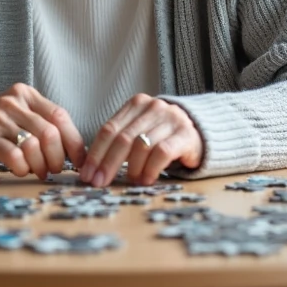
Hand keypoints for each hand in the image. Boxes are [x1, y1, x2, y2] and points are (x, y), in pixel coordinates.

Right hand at [0, 83, 85, 178]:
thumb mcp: (18, 111)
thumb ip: (42, 121)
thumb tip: (73, 149)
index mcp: (27, 95)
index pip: (60, 116)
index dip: (74, 141)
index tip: (80, 160)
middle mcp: (14, 103)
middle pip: (50, 133)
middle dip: (58, 158)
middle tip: (54, 169)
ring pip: (34, 146)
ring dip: (41, 166)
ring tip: (38, 171)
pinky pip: (14, 156)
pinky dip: (23, 168)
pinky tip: (21, 170)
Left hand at [80, 94, 202, 186]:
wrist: (200, 134)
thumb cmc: (163, 136)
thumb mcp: (140, 131)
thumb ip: (120, 141)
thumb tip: (92, 167)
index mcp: (136, 104)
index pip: (109, 129)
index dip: (95, 153)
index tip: (86, 174)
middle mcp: (153, 107)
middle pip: (122, 138)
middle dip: (107, 164)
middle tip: (99, 182)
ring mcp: (170, 118)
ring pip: (141, 146)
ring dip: (132, 169)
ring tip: (131, 181)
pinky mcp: (185, 134)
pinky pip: (161, 153)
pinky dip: (150, 169)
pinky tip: (146, 180)